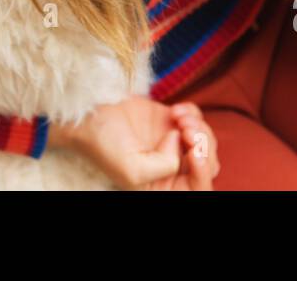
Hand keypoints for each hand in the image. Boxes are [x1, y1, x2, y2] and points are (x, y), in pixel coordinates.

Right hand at [51, 97, 217, 189]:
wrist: (88, 112)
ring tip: (177, 116)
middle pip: (207, 162)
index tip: (193, 152)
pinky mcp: (170, 120)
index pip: (198, 187)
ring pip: (204, 139)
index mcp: (160, 186)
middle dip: (201, 144)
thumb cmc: (103, 143)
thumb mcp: (132, 171)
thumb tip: (179, 140)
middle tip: (184, 128)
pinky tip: (174, 109)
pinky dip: (192, 111)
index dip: (202, 172)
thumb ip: (165, 166)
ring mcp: (172, 143)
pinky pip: (196, 117)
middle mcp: (169, 167)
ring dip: (197, 125)